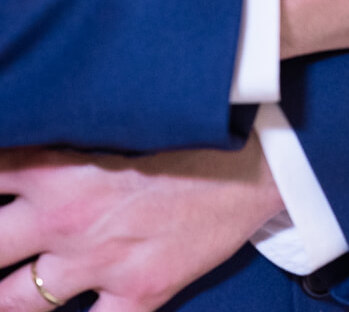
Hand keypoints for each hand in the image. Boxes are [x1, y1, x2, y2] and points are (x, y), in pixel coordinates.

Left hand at [0, 138, 281, 311]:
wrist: (257, 162)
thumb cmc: (191, 132)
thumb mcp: (114, 120)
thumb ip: (62, 138)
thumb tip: (34, 135)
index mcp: (55, 167)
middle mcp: (66, 218)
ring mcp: (101, 261)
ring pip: (17, 300)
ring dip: (7, 298)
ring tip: (7, 294)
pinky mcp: (141, 291)